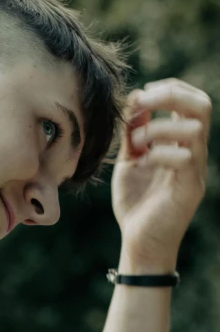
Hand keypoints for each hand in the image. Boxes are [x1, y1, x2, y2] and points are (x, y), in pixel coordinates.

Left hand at [111, 78, 210, 270]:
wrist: (139, 243)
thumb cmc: (136, 203)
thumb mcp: (130, 160)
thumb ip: (134, 131)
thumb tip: (137, 97)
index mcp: (182, 143)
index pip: (192, 102)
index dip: (171, 88)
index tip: (143, 93)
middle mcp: (195, 153)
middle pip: (201, 106)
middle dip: (170, 95)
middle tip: (143, 102)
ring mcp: (195, 170)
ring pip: (194, 128)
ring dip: (158, 127)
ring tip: (136, 143)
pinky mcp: (189, 189)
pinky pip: (185, 158)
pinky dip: (160, 152)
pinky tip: (142, 161)